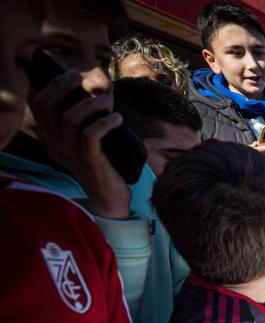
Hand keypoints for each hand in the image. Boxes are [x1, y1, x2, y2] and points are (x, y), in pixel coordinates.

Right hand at [29, 70, 130, 217]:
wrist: (109, 196)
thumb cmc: (101, 161)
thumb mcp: (85, 138)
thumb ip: (81, 119)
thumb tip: (87, 90)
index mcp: (50, 135)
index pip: (37, 103)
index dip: (49, 84)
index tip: (70, 74)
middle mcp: (54, 142)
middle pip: (47, 105)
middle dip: (62, 85)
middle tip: (80, 77)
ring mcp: (69, 153)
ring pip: (70, 117)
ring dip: (92, 104)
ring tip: (108, 101)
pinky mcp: (88, 161)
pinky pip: (91, 135)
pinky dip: (105, 122)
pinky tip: (118, 118)